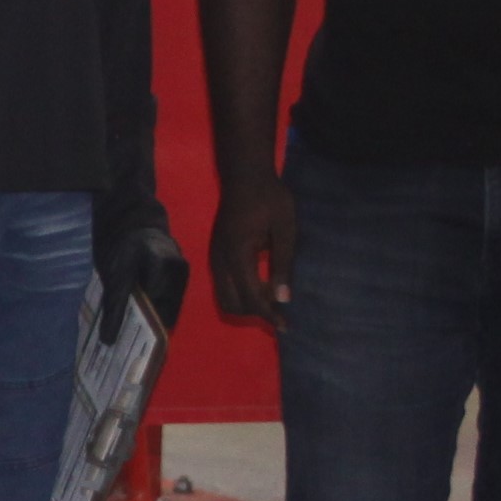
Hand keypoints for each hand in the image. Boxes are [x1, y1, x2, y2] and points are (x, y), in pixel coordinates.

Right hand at [208, 172, 296, 331]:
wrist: (245, 174)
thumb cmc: (270, 197)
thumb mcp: (285, 229)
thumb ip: (283, 264)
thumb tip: (283, 299)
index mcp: (238, 254)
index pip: (250, 297)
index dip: (268, 315)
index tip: (285, 326)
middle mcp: (220, 260)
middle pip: (231, 304)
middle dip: (254, 312)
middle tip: (279, 304)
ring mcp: (215, 257)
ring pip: (225, 296)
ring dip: (247, 303)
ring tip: (271, 292)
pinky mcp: (216, 254)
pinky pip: (224, 284)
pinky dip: (241, 292)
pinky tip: (261, 280)